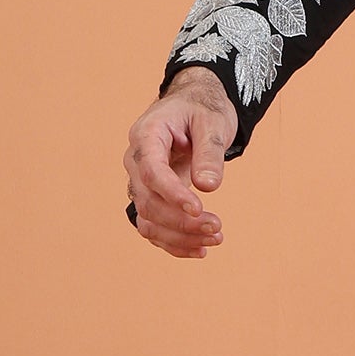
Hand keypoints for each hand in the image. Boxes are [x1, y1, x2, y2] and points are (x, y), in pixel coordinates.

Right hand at [125, 67, 236, 257]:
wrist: (193, 106)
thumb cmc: (201, 109)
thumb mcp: (212, 121)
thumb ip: (209, 151)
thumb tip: (208, 186)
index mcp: (146, 135)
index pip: (152, 171)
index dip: (173, 194)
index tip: (199, 209)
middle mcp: (136, 160)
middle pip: (148, 201)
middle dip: (181, 221)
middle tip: (217, 228)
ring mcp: (141, 181)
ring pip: (147, 220)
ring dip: (178, 236)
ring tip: (215, 239)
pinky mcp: (151, 195)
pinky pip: (153, 226)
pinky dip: (173, 242)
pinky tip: (200, 249)